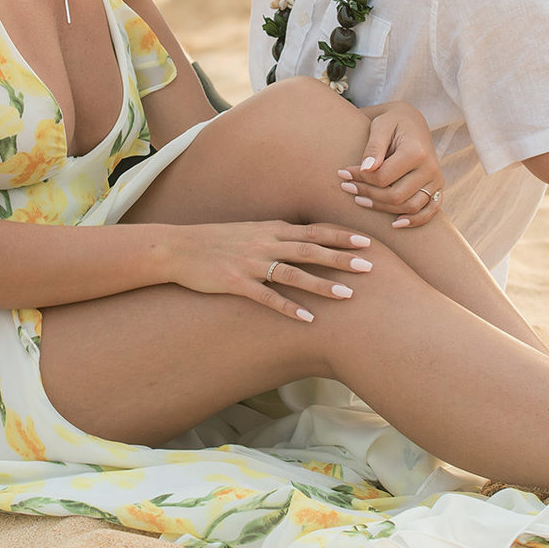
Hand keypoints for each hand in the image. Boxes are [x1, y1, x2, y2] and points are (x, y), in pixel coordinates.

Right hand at [165, 221, 375, 320]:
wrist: (178, 248)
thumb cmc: (218, 240)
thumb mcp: (252, 229)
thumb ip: (279, 233)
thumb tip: (306, 236)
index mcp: (271, 228)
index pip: (314, 230)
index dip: (341, 236)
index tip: (367, 241)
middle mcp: (265, 243)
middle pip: (310, 249)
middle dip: (341, 258)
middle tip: (369, 266)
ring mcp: (250, 263)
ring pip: (293, 273)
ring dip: (321, 284)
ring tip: (347, 295)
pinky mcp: (236, 282)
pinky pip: (267, 296)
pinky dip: (288, 307)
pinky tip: (307, 319)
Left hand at [341, 101, 444, 227]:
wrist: (413, 123)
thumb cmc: (393, 123)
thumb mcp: (380, 126)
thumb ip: (373, 147)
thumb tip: (366, 169)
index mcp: (416, 151)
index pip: (383, 177)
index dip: (360, 179)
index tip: (342, 173)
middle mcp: (431, 168)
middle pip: (395, 195)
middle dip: (368, 194)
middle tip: (346, 187)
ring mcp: (436, 180)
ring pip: (409, 207)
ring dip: (382, 208)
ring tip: (360, 200)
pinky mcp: (438, 188)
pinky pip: (430, 211)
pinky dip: (414, 221)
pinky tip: (394, 224)